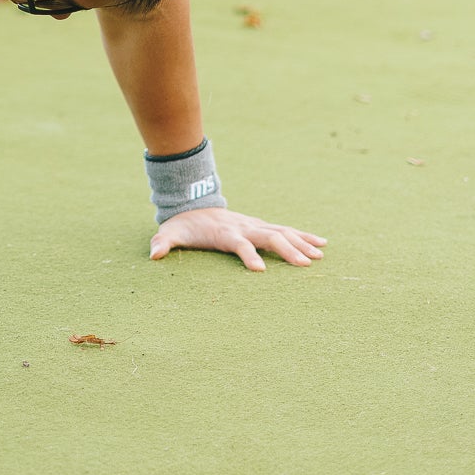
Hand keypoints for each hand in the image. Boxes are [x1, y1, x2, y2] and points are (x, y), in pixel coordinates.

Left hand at [149, 208, 325, 271]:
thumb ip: (162, 243)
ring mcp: (255, 224)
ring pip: (281, 232)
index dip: (248, 255)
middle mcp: (244, 226)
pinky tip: (321, 244)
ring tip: (319, 256)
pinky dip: (303, 236)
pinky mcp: (261, 226)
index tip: (260, 271)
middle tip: (305, 265)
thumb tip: (153, 254)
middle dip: (287, 250)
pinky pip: (285, 230)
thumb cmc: (183, 225)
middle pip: (268, 236)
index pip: (239, 243)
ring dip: (300, 243)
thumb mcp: (169, 233)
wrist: (193, 203)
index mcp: (224, 232)